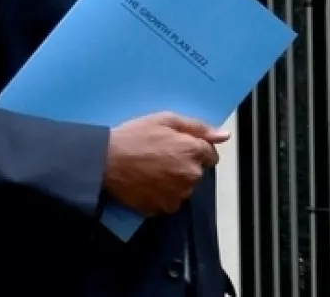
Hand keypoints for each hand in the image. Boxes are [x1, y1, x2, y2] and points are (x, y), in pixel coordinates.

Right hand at [102, 111, 230, 216]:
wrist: (105, 162)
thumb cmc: (134, 136)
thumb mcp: (165, 120)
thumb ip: (198, 127)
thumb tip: (225, 135)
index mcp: (193, 151)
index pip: (210, 154)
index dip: (195, 148)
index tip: (177, 146)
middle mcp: (191, 176)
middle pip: (197, 171)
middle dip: (185, 164)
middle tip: (160, 155)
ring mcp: (178, 195)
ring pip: (184, 187)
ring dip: (175, 180)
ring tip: (152, 169)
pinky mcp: (163, 208)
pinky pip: (170, 200)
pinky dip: (163, 193)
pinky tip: (147, 182)